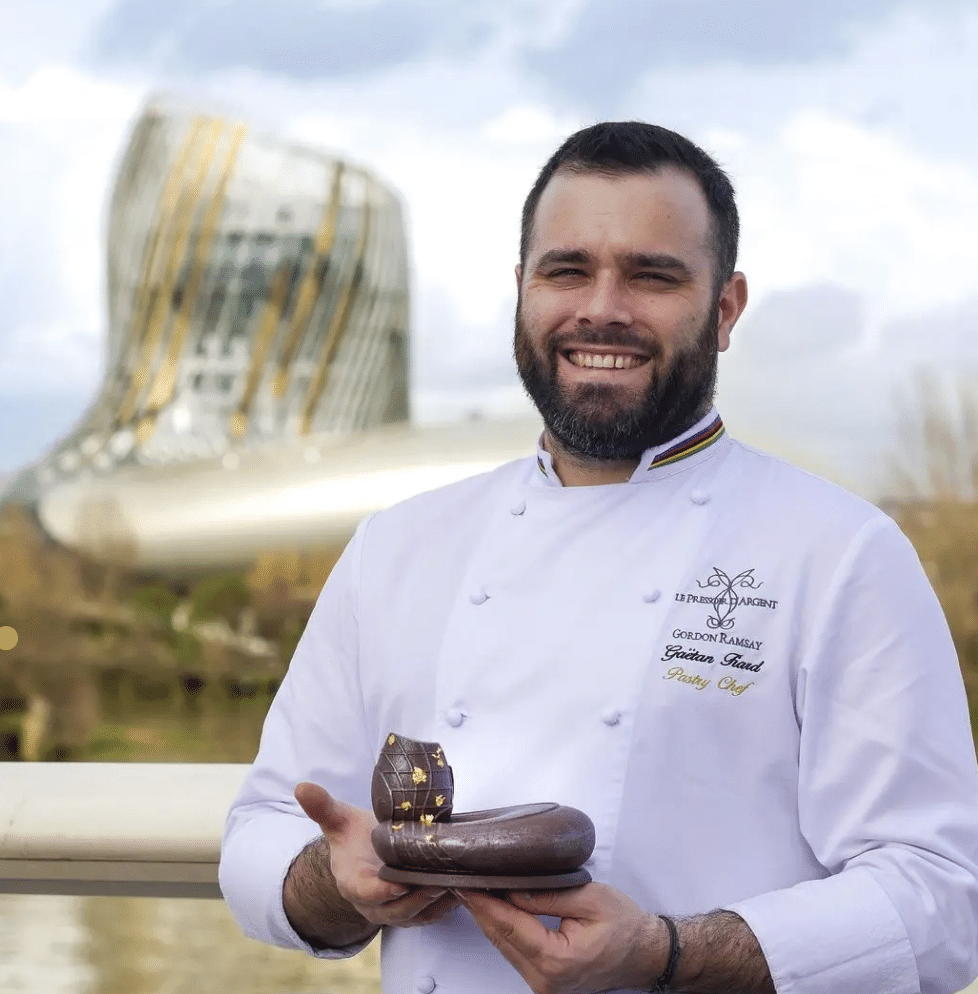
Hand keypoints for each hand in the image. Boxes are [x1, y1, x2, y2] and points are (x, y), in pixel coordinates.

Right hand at [293, 781, 459, 928]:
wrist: (362, 855)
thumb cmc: (352, 837)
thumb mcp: (338, 820)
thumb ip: (322, 807)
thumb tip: (301, 787)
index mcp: (353, 882)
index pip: (367, 892)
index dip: (384, 890)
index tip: (402, 881)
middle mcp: (372, 903)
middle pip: (397, 909)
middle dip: (418, 897)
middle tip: (439, 879)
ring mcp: (393, 910)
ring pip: (417, 915)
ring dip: (436, 903)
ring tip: (455, 883)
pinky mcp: (412, 911)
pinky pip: (430, 915)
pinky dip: (445, 906)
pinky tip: (461, 888)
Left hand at [457, 883, 665, 993]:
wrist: (644, 954)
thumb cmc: (625, 926)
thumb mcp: (590, 898)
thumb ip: (547, 895)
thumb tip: (511, 890)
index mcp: (557, 959)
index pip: (509, 926)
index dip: (484, 904)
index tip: (466, 885)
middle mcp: (546, 979)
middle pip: (501, 939)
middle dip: (481, 910)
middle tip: (463, 881)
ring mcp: (544, 984)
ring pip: (505, 948)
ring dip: (490, 920)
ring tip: (475, 891)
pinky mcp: (545, 981)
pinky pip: (516, 953)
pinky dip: (504, 931)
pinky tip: (495, 911)